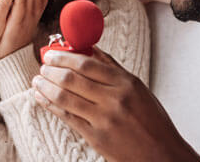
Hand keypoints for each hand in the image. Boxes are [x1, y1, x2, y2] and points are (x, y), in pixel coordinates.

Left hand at [32, 49, 199, 161]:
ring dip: (45, 87)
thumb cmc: (151, 119)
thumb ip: (112, 68)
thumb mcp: (137, 88)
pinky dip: (50, 105)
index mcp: (125, 84)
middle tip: (42, 65)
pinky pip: (67, 117)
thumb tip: (89, 49)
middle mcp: (114, 100)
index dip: (64, 57)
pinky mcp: (96, 138)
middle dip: (51, 70)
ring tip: (37, 80)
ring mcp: (103, 120)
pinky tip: (42, 98)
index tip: (51, 54)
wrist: (162, 154)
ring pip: (65, 97)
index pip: (87, 64)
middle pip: (72, 79)